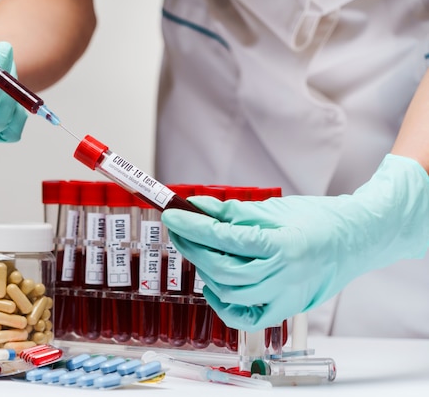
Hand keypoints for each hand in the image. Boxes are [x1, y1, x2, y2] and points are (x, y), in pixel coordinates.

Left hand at [161, 154, 428, 330]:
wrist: (354, 239)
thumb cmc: (317, 220)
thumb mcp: (273, 209)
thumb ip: (233, 212)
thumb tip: (197, 207)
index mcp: (280, 244)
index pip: (223, 238)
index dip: (193, 227)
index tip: (172, 216)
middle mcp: (282, 275)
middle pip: (221, 268)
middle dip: (192, 248)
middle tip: (179, 231)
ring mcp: (283, 296)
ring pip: (229, 292)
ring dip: (205, 270)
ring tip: (198, 251)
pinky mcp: (285, 309)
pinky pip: (245, 317)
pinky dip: (223, 304)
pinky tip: (214, 286)